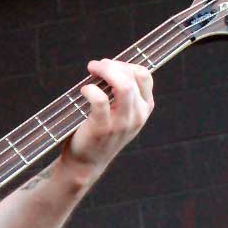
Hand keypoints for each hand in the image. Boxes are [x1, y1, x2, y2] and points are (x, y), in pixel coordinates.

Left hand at [62, 59, 153, 176]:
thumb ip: (120, 93)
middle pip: (133, 77)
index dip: (125, 64)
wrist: (86, 163)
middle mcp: (137, 116)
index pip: (144, 76)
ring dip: (104, 71)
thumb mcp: (119, 114)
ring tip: (91, 70)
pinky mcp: (102, 128)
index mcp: (144, 109)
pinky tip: (84, 90)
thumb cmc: (99, 132)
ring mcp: (121, 123)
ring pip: (123, 86)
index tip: (108, 65)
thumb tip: (107, 65)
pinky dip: (90, 89)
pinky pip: (99, 99)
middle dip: (112, 65)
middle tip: (95, 66)